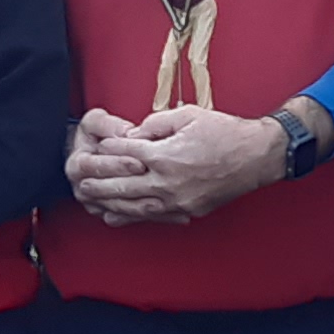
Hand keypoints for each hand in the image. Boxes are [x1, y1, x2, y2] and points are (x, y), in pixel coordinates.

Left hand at [73, 104, 287, 225]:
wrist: (257, 157)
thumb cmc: (225, 132)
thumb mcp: (188, 115)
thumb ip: (156, 124)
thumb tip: (134, 133)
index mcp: (165, 154)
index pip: (124, 152)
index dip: (107, 148)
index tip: (95, 146)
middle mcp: (166, 180)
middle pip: (120, 183)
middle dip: (95, 181)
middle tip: (76, 178)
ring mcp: (176, 200)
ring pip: (132, 205)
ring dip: (106, 202)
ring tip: (87, 198)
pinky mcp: (185, 210)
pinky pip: (151, 217)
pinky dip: (129, 217)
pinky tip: (113, 215)